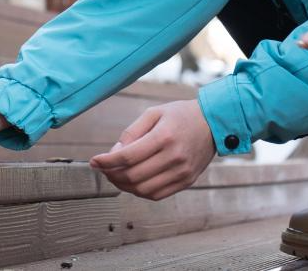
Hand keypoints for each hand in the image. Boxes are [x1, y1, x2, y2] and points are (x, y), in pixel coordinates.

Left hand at [90, 100, 215, 200]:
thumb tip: (113, 154)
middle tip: (103, 169)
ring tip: (115, 176)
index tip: (94, 161)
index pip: (128, 157)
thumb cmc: (180, 115)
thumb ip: (131, 133)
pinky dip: (140, 192)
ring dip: (123, 186)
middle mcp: (174, 157)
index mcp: (164, 137)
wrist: (213, 123)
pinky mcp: (187, 181)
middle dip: (112, 175)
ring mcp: (182, 172)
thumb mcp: (153, 113)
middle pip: (134, 176)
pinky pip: (158, 195)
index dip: (106, 162)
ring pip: (144, 190)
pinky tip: (132, 182)